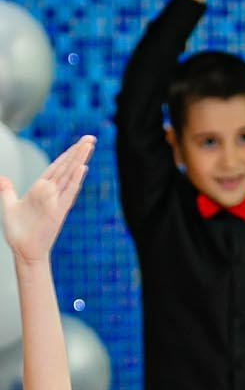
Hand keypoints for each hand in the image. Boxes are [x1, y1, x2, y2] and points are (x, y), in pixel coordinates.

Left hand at [0, 135, 93, 266]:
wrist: (24, 251)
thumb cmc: (19, 232)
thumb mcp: (9, 205)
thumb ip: (7, 191)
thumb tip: (3, 179)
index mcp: (41, 190)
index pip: (57, 167)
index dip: (67, 154)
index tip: (78, 143)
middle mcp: (51, 193)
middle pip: (67, 167)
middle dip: (78, 151)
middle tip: (91, 137)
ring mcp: (56, 201)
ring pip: (70, 176)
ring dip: (80, 160)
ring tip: (90, 145)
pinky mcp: (58, 211)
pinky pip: (68, 193)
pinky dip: (75, 180)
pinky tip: (82, 168)